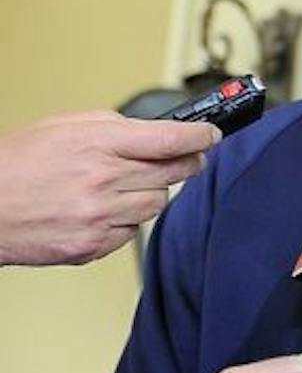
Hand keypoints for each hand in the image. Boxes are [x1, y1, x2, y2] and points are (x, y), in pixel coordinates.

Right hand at [0, 111, 216, 265]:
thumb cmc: (13, 164)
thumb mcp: (62, 127)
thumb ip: (113, 127)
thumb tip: (152, 132)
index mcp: (97, 145)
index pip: (171, 139)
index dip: (200, 137)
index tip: (211, 136)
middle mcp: (103, 181)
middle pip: (175, 173)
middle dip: (186, 163)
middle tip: (187, 158)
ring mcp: (99, 217)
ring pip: (157, 204)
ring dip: (150, 193)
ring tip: (122, 185)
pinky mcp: (92, 246)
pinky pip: (131, 231)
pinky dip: (124, 220)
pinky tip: (100, 210)